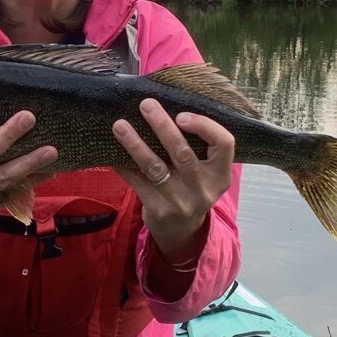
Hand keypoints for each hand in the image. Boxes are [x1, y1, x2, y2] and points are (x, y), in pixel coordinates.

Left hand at [112, 98, 234, 262]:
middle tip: (146, 105)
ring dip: (135, 144)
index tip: (181, 115)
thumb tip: (165, 109)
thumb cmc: (192, 188)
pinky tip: (111, 152)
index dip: (204, 126)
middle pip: (183, 152)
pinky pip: (137, 182)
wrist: (182, 231)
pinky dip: (124, 165)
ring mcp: (180, 202)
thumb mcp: (207, 173)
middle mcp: (203, 189)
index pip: (224, 143)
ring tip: (119, 125)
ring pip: (155, 167)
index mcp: (220, 174)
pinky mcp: (158, 210)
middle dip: (162, 126)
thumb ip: (198, 148)